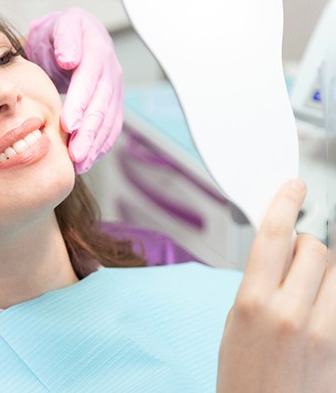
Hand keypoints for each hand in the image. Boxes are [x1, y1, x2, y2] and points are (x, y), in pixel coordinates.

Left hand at [26, 8, 122, 173]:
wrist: (72, 37)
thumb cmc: (60, 33)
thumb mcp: (60, 25)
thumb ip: (66, 39)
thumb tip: (70, 60)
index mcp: (97, 51)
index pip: (90, 80)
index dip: (80, 103)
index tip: (69, 124)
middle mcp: (110, 72)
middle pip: (102, 105)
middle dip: (89, 132)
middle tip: (75, 154)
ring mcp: (114, 89)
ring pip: (108, 121)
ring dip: (95, 145)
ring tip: (80, 164)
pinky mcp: (112, 104)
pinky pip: (110, 128)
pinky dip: (100, 146)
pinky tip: (87, 161)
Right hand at [217, 179, 335, 392]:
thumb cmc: (243, 377)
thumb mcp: (235, 322)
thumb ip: (258, 282)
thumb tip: (279, 252)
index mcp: (253, 302)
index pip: (275, 236)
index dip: (284, 203)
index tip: (293, 187)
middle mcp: (291, 313)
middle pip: (315, 248)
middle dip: (306, 244)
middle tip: (295, 256)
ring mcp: (324, 330)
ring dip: (323, 269)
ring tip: (307, 290)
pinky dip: (333, 293)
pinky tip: (319, 308)